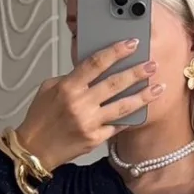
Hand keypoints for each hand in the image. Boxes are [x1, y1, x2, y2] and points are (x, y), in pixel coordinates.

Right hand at [16, 38, 163, 169]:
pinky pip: (118, 125)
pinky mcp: (96, 139)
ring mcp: (90, 122)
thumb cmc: (40, 118)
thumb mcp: (48, 89)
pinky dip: (130, 118)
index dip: (116, 51)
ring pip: (123, 106)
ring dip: (143, 95)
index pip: (95, 63)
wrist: (35, 149)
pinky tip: (142, 110)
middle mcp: (80, 104)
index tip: (132, 44)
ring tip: (158, 87)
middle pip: (115, 83)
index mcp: (67, 87)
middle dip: (136, 72)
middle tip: (152, 65)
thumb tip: (92, 71)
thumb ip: (70, 78)